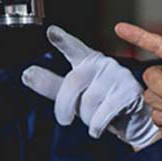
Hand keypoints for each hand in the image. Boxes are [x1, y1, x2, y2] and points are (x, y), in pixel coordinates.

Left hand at [21, 25, 160, 148]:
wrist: (134, 123)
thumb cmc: (103, 105)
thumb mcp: (74, 96)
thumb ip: (51, 85)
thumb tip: (27, 74)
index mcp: (89, 62)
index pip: (74, 48)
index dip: (63, 40)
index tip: (51, 32)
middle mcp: (104, 64)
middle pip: (74, 81)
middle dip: (64, 104)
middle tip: (63, 119)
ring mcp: (119, 76)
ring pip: (90, 100)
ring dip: (87, 118)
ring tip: (93, 120)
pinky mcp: (130, 91)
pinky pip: (104, 111)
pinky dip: (97, 125)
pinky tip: (98, 128)